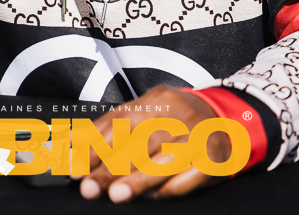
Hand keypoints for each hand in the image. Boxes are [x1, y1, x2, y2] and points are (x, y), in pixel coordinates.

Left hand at [77, 86, 227, 202]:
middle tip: (90, 187)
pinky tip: (156, 197)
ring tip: (117, 195)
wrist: (225, 118)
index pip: (120, 122)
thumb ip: (111, 126)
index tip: (75, 167)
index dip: (96, 146)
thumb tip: (73, 143)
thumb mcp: (144, 112)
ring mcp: (198, 136)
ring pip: (167, 158)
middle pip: (141, 142)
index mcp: (155, 102)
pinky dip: (173, 187)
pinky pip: (193, 174)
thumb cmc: (174, 120)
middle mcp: (176, 116)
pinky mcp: (215, 157)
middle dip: (112, 167)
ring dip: (140, 179)